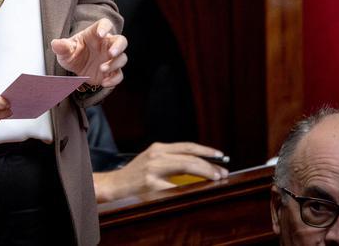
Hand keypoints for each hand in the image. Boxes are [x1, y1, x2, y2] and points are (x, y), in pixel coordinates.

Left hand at [50, 18, 126, 87]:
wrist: (75, 69)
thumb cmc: (72, 53)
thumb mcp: (65, 50)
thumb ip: (62, 47)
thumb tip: (55, 43)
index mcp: (95, 35)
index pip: (105, 24)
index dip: (105, 27)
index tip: (101, 34)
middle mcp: (106, 45)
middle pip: (121, 41)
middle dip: (119, 47)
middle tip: (111, 53)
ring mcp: (110, 58)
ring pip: (122, 58)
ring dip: (115, 64)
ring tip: (102, 69)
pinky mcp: (111, 71)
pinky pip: (119, 74)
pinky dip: (114, 79)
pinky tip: (104, 82)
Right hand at [93, 142, 228, 201]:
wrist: (116, 184)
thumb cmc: (137, 175)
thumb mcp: (153, 161)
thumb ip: (172, 160)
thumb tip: (199, 166)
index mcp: (158, 148)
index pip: (187, 147)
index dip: (206, 151)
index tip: (221, 156)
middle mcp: (156, 155)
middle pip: (189, 157)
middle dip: (209, 165)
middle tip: (222, 172)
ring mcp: (153, 169)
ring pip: (185, 167)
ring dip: (203, 173)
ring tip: (215, 178)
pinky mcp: (150, 183)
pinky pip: (175, 186)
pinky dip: (189, 188)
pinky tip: (197, 191)